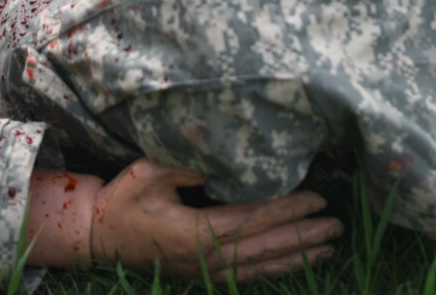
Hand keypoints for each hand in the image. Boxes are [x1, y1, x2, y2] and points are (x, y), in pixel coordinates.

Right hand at [25, 160, 340, 278]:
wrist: (99, 237)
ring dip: (298, 256)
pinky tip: (297, 262)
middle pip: (265, 247)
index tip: (315, 198)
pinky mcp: (204, 276)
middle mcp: (206, 258)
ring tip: (329, 246)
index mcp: (195, 232)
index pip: (252, 220)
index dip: (286, 209)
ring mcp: (206, 272)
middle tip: (336, 224)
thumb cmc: (123, 200)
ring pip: (262, 267)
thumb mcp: (147, 173)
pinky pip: (248, 276)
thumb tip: (219, 158)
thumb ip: (183, 165)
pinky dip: (277, 269)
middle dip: (304, 235)